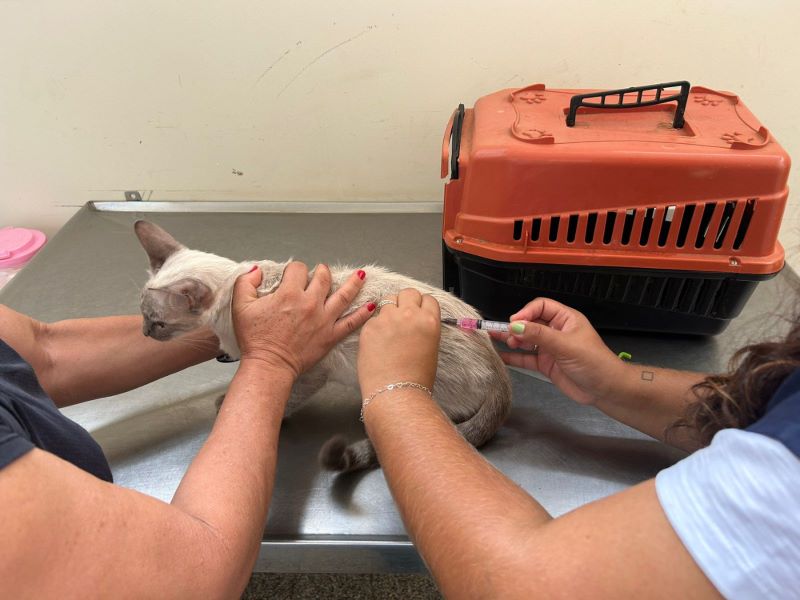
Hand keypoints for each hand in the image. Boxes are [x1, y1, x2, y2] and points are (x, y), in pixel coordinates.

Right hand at [232, 263, 372, 377]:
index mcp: (289, 294)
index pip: (298, 269)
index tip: (292, 274)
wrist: (269, 366)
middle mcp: (310, 303)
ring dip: (353, 283)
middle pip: (323, 278)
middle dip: (322, 272)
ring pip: (343, 295)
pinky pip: (352, 322)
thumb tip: (257, 270)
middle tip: (322, 272)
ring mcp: (324, 319)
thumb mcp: (241, 306)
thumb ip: (246, 283)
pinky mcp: (331, 335)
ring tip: (361, 276)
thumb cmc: (255, 339)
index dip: (294, 269)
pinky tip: (372, 305)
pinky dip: (364, 313)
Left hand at [357, 288, 440, 395]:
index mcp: (429, 321)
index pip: (428, 299)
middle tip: (402, 315)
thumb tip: (417, 324)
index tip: (419, 311)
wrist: (396, 393)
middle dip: (406, 301)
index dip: (422, 305)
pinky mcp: (369, 327)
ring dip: (389, 311)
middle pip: (408, 293)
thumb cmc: (417, 379)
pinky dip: (375, 327)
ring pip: (387, 301)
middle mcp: (409, 315)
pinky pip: (373, 319)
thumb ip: (424, 329)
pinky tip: (378, 343)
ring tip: (388, 330)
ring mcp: (387, 319)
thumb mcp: (431, 348)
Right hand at [491, 298, 624, 405]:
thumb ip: (539, 335)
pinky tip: (500, 356)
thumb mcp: (565, 346)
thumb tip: (514, 325)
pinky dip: (514, 357)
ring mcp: (550, 348)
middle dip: (517, 326)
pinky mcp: (546, 364)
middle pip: (531, 322)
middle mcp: (556, 331)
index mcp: (566, 319)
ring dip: (513, 340)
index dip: (526, 312)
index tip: (513, 322)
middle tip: (506, 336)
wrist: (606, 391)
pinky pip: (526, 358)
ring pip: (526, 340)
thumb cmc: (593, 362)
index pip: (541, 307)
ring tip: (501, 342)